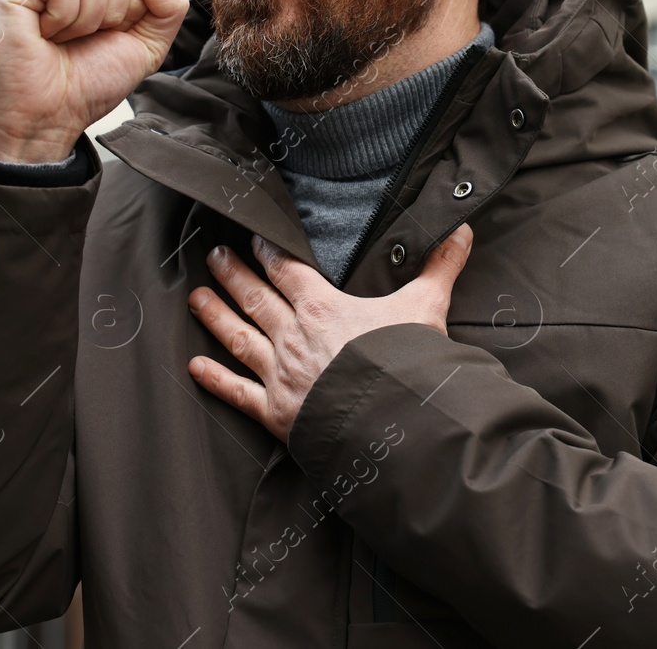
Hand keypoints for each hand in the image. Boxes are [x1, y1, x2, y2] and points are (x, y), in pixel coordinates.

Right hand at [0, 0, 187, 162]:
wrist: (48, 119)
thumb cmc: (88, 84)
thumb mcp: (147, 45)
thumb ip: (169, 6)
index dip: (135, 5)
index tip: (108, 35)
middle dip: (114, 12)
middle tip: (82, 38)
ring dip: (87, 20)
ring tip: (61, 38)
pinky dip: (63, 17)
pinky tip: (44, 33)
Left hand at [187, 224, 473, 442]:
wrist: (397, 424)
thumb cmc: (409, 363)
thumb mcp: (427, 307)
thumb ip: (439, 267)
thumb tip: (462, 232)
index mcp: (323, 307)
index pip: (286, 269)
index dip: (268, 250)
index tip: (252, 235)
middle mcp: (294, 336)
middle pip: (255, 297)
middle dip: (233, 273)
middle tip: (213, 254)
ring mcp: (281, 375)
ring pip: (238, 337)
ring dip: (215, 315)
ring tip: (195, 297)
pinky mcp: (277, 413)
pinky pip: (238, 393)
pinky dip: (215, 379)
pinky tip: (194, 367)